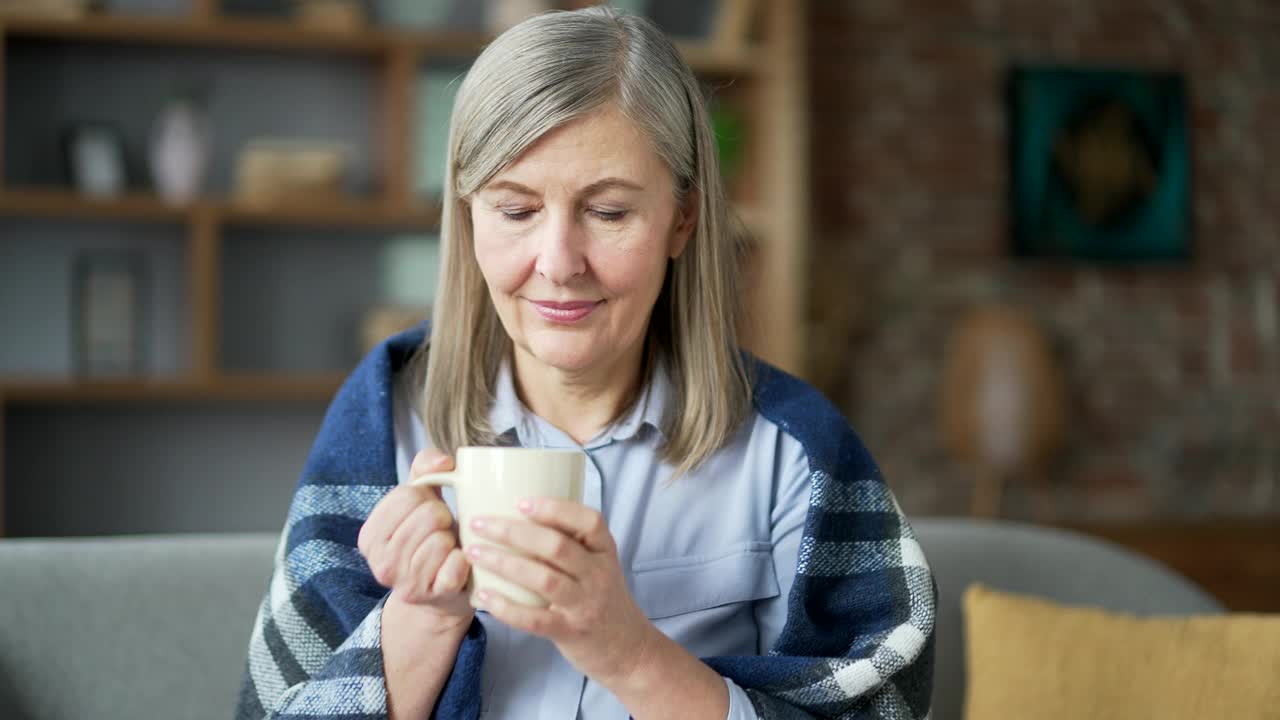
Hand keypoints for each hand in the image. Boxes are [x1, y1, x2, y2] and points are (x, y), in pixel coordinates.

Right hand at [357, 450, 473, 629]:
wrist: (442, 592)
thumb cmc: (430, 538)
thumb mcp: (420, 501)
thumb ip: (425, 469)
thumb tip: (445, 462)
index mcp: (370, 537)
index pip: (407, 495)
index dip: (427, 497)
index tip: (426, 511)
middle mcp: (381, 563)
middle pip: (428, 515)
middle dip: (442, 517)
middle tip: (440, 532)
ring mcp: (405, 584)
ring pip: (442, 539)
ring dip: (452, 539)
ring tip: (446, 548)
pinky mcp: (433, 597)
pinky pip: (456, 565)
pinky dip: (463, 560)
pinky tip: (457, 564)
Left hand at [465, 498, 657, 686]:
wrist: (627, 649)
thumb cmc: (602, 598)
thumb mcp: (599, 564)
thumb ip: (572, 542)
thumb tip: (521, 512)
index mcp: (604, 551)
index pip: (589, 521)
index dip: (555, 509)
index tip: (521, 502)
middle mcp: (598, 575)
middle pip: (557, 547)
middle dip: (513, 532)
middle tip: (479, 524)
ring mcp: (585, 605)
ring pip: (544, 579)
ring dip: (505, 564)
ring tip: (475, 553)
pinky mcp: (570, 632)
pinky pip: (535, 620)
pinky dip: (507, 607)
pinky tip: (484, 595)